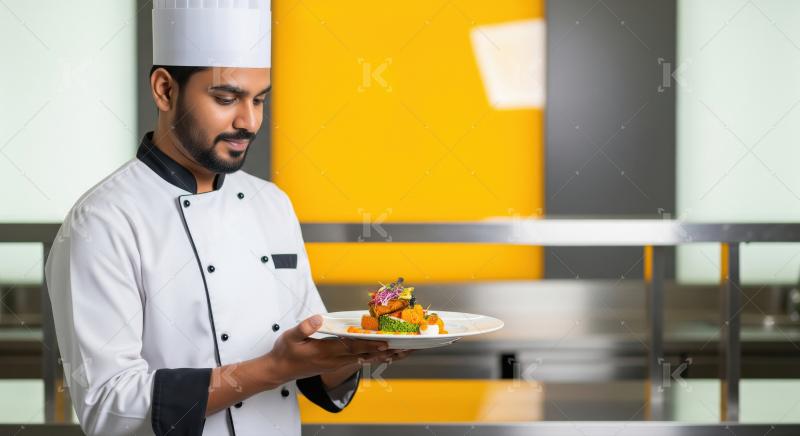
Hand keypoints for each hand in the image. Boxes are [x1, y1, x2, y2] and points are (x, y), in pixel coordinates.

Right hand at [265, 315, 397, 384]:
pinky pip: (355, 361)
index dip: (368, 344)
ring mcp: (334, 364)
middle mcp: (333, 360)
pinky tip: (377, 355)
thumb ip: (304, 328)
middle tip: (398, 346)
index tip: (383, 342)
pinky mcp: (333, 365)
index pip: (351, 347)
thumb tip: (317, 319)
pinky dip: (368, 357)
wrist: (279, 370)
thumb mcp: (290, 337)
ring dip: (377, 355)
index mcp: (324, 352)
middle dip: (380, 350)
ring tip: (395, 350)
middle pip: (361, 354)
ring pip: (360, 359)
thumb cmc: (285, 353)